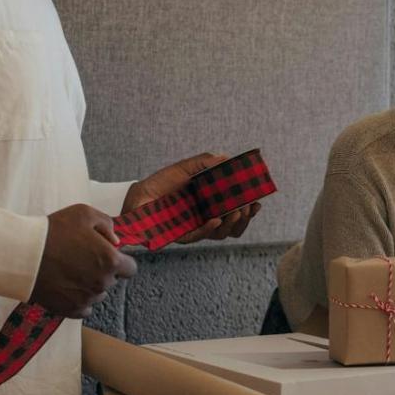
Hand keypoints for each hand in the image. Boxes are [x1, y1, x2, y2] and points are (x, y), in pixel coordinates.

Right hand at [30, 204, 137, 317]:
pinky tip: (66, 286)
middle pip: (112, 281)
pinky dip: (78, 299)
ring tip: (69, 272)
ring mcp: (87, 299)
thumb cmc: (54, 231)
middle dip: (101, 271)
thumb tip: (115, 241)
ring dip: (89, 285)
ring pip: (97, 294)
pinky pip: (84, 308)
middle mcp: (102, 283)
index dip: (120, 261)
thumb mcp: (84, 214)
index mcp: (111, 261)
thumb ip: (107, 225)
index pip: (130, 268)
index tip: (106, 256)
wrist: (22, 254)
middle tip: (80, 259)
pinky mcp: (71, 310)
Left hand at [122, 152, 260, 242]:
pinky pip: (198, 236)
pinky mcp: (180, 235)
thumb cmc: (160, 184)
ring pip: (220, 234)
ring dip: (231, 224)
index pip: (234, 211)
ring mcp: (193, 228)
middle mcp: (204, 218)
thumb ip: (204, 163)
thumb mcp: (185, 169)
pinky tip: (216, 220)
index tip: (258, 201)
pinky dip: (209, 229)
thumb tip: (226, 157)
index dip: (248, 209)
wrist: (136, 195)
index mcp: (209, 204)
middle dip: (244, 217)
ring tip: (236, 212)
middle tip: (249, 206)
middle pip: (232, 226)